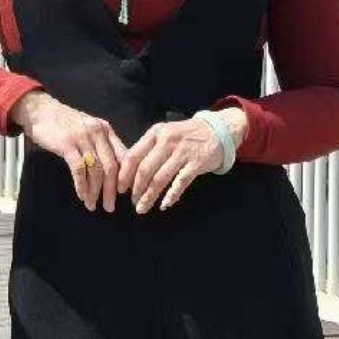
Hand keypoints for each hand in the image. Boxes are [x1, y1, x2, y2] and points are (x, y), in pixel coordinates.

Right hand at [11, 91, 127, 211]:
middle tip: (109, 207)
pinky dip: (81, 185)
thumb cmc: (65, 122)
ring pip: (95, 170)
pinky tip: (81, 195)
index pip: (123, 156)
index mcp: (106, 130)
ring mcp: (82, 138)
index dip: (125, 177)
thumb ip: (102, 144)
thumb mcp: (89, 128)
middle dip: (111, 190)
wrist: (40, 110)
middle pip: (111, 167)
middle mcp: (97, 133)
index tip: (124, 193)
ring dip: (95, 191)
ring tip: (92, 204)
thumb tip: (115, 169)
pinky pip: (79, 169)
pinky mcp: (67, 144)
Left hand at [117, 108, 245, 212]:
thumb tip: (128, 172)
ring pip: (160, 179)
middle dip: (136, 189)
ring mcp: (183, 152)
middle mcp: (167, 141)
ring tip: (143, 207)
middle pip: (145, 170)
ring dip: (149, 196)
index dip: (124, 175)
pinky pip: (180, 183)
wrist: (218, 130)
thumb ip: (149, 148)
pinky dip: (171, 195)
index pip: (133, 155)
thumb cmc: (186, 135)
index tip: (120, 189)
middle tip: (133, 202)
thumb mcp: (165, 133)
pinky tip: (164, 204)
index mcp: (156, 133)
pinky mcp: (197, 163)